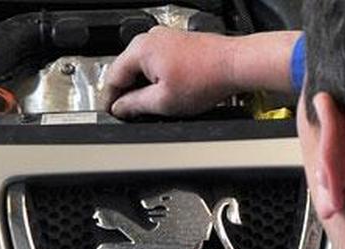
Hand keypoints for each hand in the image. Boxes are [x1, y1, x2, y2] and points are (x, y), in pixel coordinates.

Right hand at [103, 27, 243, 118]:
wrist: (235, 65)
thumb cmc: (207, 77)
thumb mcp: (163, 102)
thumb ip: (135, 105)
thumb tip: (120, 108)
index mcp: (140, 48)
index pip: (112, 77)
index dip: (109, 100)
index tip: (110, 113)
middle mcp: (150, 38)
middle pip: (126, 69)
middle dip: (125, 92)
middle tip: (128, 113)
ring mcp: (164, 38)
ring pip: (142, 66)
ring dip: (142, 85)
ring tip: (149, 105)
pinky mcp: (177, 43)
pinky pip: (157, 62)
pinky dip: (155, 78)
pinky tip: (164, 92)